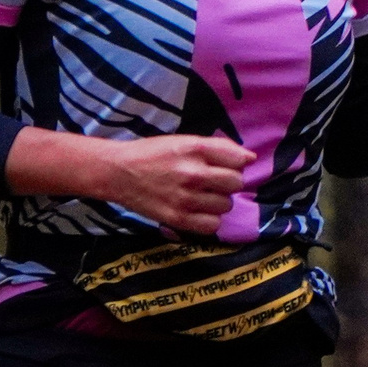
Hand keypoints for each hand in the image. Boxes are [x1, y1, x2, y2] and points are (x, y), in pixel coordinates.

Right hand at [96, 135, 251, 235]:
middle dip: (228, 182)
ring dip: (219, 201)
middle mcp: (193, 173)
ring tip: (202, 196)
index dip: (235, 164)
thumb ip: (219, 148)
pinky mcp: (177, 219)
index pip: (238, 160)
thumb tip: (250, 158)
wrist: (117, 172)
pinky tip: (198, 211)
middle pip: (236, 183)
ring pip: (226, 205)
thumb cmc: (153, 154)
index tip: (224, 165)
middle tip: (212, 182)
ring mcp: (185, 198)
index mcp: (195, 149)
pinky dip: (209, 220)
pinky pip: (212, 225)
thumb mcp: (185, 141)